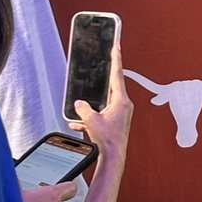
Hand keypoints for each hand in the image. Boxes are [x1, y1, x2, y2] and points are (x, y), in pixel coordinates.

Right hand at [69, 41, 133, 165]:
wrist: (114, 155)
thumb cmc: (107, 139)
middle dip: (104, 79)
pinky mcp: (117, 121)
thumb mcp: (92, 121)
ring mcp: (121, 112)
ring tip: (81, 109)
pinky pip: (102, 114)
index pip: (117, 75)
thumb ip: (84, 109)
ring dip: (92, 105)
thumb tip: (79, 103)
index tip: (117, 45)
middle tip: (104, 62)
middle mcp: (124, 104)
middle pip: (112, 86)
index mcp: (121, 100)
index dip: (116, 59)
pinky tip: (78, 124)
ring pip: (104, 103)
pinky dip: (91, 117)